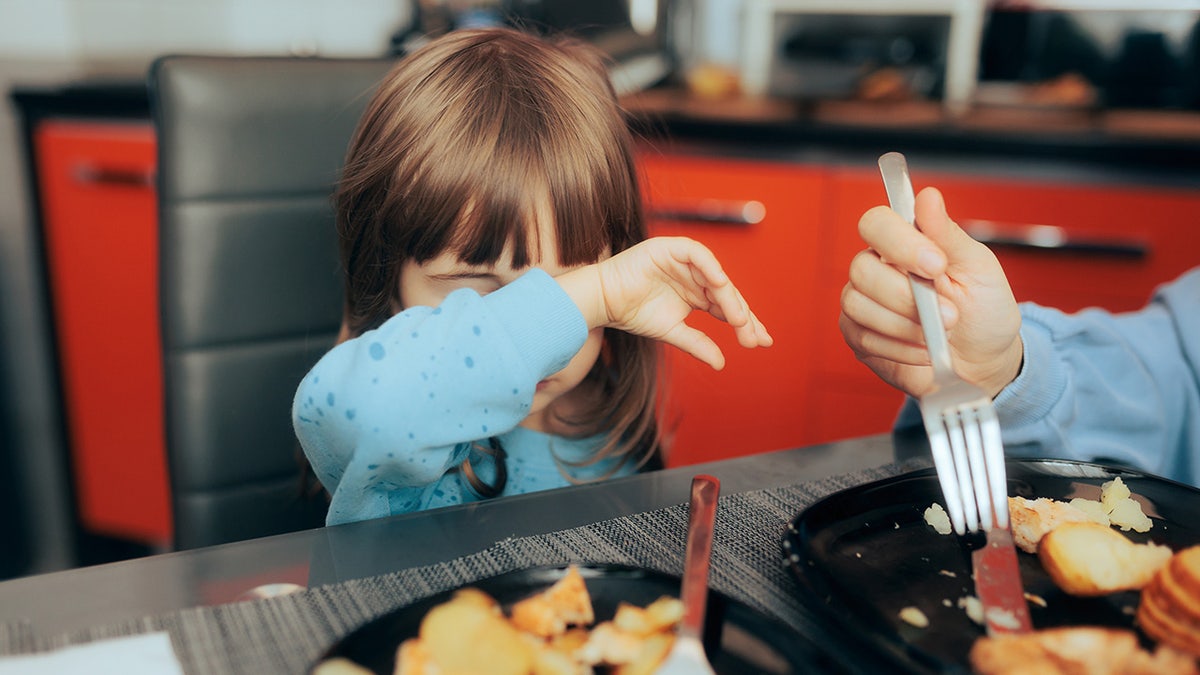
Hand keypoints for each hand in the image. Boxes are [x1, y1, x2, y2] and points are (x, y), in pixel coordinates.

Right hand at [558, 237, 771, 369]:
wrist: (604, 300)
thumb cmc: (632, 313)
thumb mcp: (672, 332)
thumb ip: (697, 344)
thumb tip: (721, 364)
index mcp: (697, 294)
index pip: (728, 307)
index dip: (745, 322)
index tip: (761, 341)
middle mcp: (695, 276)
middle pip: (727, 293)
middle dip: (742, 316)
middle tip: (753, 337)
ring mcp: (685, 261)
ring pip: (716, 276)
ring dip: (729, 297)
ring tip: (739, 320)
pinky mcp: (672, 248)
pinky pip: (697, 254)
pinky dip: (710, 267)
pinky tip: (721, 286)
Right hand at [839, 187, 1022, 398]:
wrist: (984, 362)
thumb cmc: (983, 311)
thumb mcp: (979, 268)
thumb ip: (948, 234)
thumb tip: (928, 196)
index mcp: (904, 244)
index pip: (876, 223)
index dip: (899, 242)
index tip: (936, 265)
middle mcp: (877, 269)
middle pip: (860, 267)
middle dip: (905, 296)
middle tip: (947, 314)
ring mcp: (863, 304)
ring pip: (858, 305)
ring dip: (906, 325)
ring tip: (939, 334)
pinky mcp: (859, 338)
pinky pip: (864, 338)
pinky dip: (901, 348)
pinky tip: (923, 349)